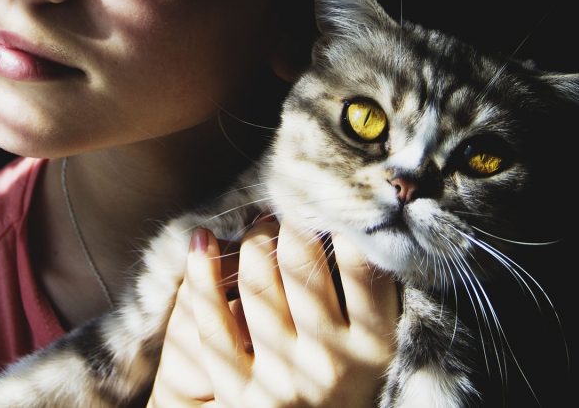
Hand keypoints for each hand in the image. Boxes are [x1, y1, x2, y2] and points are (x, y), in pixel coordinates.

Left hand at [147, 217, 398, 406]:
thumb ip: (372, 291)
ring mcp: (283, 378)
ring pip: (256, 282)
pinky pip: (211, 323)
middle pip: (302, 262)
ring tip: (261, 224)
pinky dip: (201, 275)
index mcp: (374, 347)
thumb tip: (357, 211)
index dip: (344, 215)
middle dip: (292, 219)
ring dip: (253, 239)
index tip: (330, 189)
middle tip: (290, 203)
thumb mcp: (377, 345)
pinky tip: (201, 242)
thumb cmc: (350, 384)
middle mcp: (331, 363)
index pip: (362, 263)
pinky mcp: (240, 394)